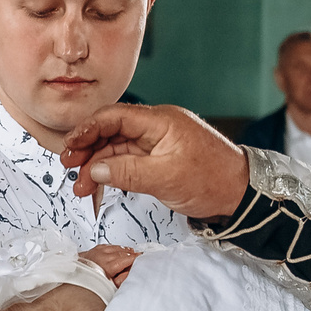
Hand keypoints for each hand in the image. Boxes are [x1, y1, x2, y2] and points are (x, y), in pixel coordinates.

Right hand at [60, 105, 250, 216]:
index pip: (114, 117)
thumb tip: (94, 170)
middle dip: (87, 150)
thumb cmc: (213, 180)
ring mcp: (158, 142)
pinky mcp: (160, 158)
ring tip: (81, 187)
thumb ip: (126, 172)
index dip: (87, 130)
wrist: (241, 194)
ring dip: (97, 166)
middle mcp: (157, 127)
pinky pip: (128, 160)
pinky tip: (100, 185)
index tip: (70, 146)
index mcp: (161, 121)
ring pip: (117, 148)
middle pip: (111, 131)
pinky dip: (113, 172)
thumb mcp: (165, 178)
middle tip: (69, 169)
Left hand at [78, 244, 138, 286]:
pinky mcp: (95, 249)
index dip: (136, 258)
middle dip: (132, 254)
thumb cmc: (93, 283)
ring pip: (116, 248)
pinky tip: (118, 249)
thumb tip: (131, 271)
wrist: (77, 278)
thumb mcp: (110, 286)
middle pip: (122, 252)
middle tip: (138, 256)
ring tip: (130, 252)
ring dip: (124, 250)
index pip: (127, 259)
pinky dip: (115, 247)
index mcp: (109, 266)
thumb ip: (122, 278)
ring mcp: (98, 251)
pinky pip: (108, 246)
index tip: (142, 258)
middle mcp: (104, 256)